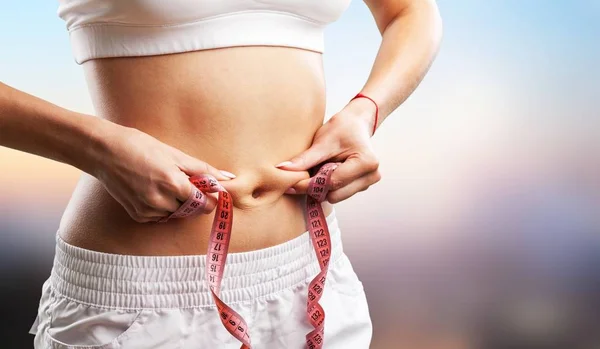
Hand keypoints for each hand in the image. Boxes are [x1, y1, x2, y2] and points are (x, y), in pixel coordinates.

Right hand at [91, 124, 235, 222]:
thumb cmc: (141, 147)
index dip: (210, 197)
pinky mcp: (138, 215)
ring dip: (177, 203)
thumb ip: (203, 169)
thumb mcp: (175, 154)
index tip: (208, 189)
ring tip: (164, 181)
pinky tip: (152, 189)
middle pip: (191, 210)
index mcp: (173, 184)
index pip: (205, 204)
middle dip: (193, 199)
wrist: (104, 151)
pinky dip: (162, 207)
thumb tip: (228, 178)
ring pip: (175, 214)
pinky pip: (160, 216)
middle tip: (182, 180)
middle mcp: (161, 201)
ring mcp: (148, 210)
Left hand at [275, 98, 380, 202]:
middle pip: (335, 194)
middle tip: (307, 172)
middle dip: (317, 186)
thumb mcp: (322, 141)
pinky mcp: (362, 186)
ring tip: (321, 168)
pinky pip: (339, 194)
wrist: (356, 124)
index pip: (333, 182)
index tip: (292, 182)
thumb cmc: (342, 128)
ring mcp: (368, 183)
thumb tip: (282, 170)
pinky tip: (327, 172)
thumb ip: (305, 159)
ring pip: (336, 197)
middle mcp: (371, 176)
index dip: (310, 184)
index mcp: (366, 163)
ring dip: (323, 187)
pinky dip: (329, 186)